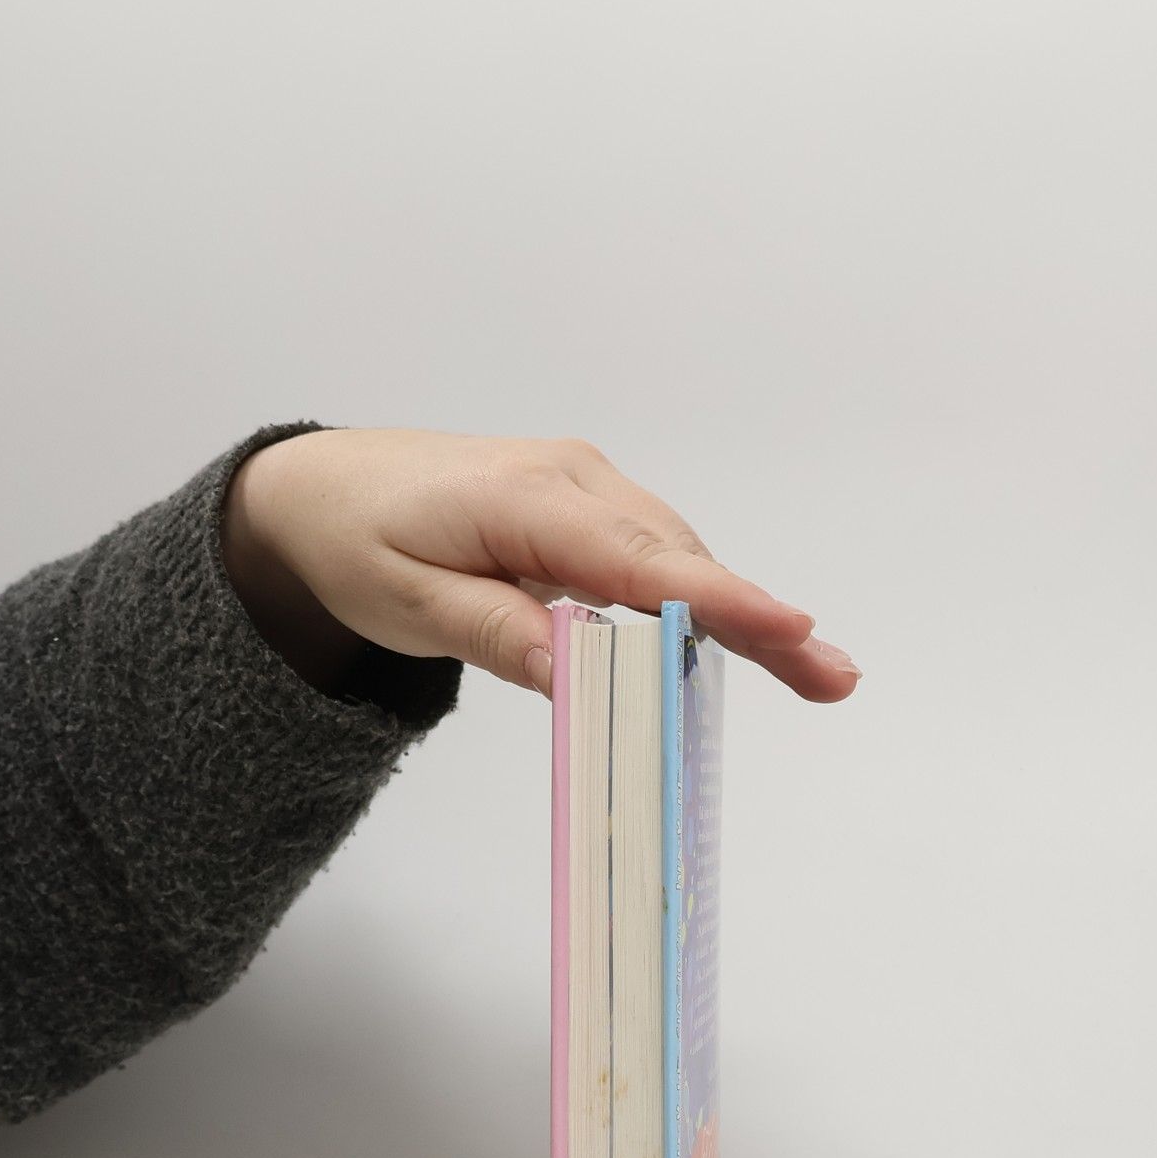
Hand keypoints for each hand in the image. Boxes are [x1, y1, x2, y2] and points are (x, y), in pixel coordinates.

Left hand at [221, 428, 859, 702]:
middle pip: (681, 560)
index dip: (718, 599)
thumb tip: (582, 672)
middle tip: (834, 677)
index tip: (788, 627)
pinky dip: (698, 602)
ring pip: (678, 559)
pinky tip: (743, 641)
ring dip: (741, 616)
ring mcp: (588, 489)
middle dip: (760, 620)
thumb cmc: (359, 540)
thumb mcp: (408, 603)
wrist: (322, 487)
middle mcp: (574, 480)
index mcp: (525, 496)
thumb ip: (497, 633)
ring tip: (813, 672)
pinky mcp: (591, 512)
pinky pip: (657, 558)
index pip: (638, 559)